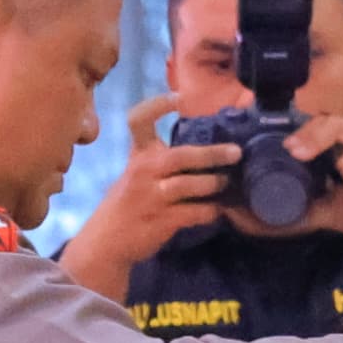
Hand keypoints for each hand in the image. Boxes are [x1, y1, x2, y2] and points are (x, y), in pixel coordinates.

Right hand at [61, 97, 235, 285]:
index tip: (180, 99)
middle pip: (180, 156)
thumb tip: (204, 150)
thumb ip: (160, 160)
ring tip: (226, 183)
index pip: (139, 120)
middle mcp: (143, 172)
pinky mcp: (161, 221)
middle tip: (236, 152)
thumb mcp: (136, 174)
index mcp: (138, 156)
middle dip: (211, 154)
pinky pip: (193, 213)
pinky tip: (218, 210)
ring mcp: (151, 198)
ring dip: (213, 183)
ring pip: (188, 186)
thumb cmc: (127, 203)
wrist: (106, 242)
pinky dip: (210, 211)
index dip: (157, 105)